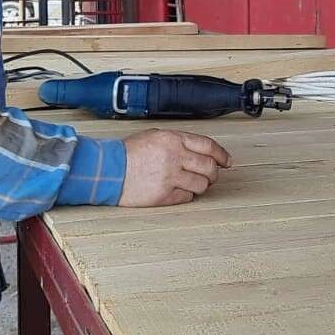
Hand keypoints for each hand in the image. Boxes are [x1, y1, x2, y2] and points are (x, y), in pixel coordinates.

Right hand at [118, 129, 232, 206]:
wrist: (107, 170)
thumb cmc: (128, 153)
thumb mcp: (154, 136)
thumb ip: (178, 141)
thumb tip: (200, 149)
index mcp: (173, 139)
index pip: (208, 146)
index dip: (222, 155)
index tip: (227, 161)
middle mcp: (175, 157)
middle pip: (210, 167)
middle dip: (213, 173)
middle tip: (210, 176)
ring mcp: (170, 177)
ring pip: (202, 184)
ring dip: (200, 185)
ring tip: (190, 183)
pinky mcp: (164, 195)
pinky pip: (187, 198)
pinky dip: (185, 196)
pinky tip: (176, 191)